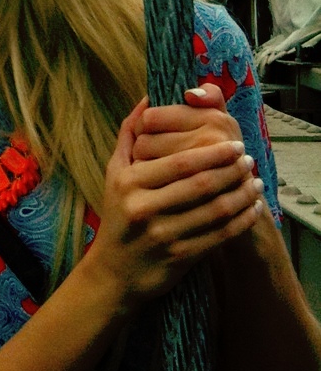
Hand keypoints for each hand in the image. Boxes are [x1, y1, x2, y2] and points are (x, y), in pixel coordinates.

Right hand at [88, 92, 262, 309]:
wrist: (115, 271)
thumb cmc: (118, 214)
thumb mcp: (115, 173)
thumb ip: (130, 134)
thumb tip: (148, 98)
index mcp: (129, 182)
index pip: (178, 162)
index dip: (212, 152)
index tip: (235, 143)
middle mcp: (144, 208)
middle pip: (200, 184)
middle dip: (231, 169)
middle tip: (249, 158)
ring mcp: (163, 234)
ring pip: (214, 210)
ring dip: (242, 193)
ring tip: (256, 181)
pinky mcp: (180, 257)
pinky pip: (219, 235)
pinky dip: (241, 220)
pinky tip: (252, 208)